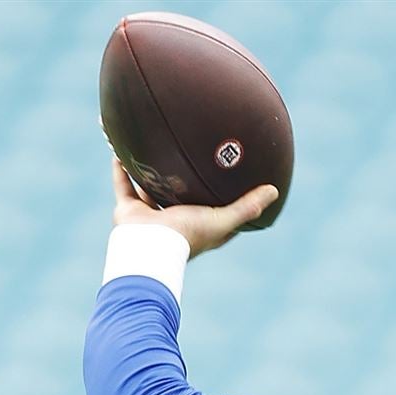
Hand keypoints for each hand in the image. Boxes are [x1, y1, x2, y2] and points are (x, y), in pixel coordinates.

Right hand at [111, 158, 278, 258]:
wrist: (148, 246)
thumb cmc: (189, 235)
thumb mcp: (223, 219)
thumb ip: (247, 206)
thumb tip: (274, 190)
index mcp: (200, 226)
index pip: (217, 212)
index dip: (226, 199)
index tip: (233, 180)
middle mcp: (176, 220)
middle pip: (182, 196)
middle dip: (185, 180)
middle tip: (190, 155)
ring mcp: (152, 215)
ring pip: (151, 187)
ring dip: (151, 170)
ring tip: (154, 147)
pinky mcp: (130, 210)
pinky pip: (124, 185)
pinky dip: (121, 169)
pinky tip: (121, 149)